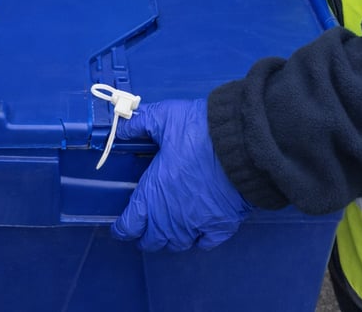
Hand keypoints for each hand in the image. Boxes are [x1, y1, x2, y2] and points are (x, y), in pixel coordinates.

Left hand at [111, 99, 252, 251]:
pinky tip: (198, 231)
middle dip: (145, 236)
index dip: (122, 228)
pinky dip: (199, 240)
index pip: (129, 225)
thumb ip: (140, 124)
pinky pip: (205, 244)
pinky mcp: (220, 226)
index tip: (120, 227)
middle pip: (151, 241)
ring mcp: (196, 224)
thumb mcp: (165, 118)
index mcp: (153, 194)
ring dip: (170, 238)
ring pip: (176, 244)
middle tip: (144, 228)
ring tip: (169, 229)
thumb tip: (122, 127)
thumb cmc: (201, 133)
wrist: (241, 144)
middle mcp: (170, 217)